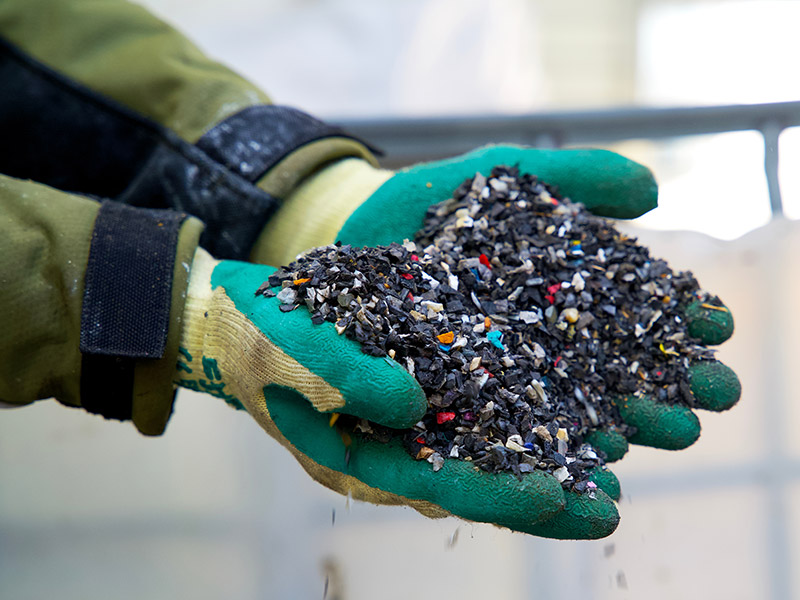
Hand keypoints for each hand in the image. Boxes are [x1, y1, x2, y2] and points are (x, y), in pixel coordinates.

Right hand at [177, 248, 620, 538]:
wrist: (252, 316)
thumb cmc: (261, 338)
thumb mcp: (289, 347)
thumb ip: (341, 375)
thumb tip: (410, 403)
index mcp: (367, 456)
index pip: (445, 487)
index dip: (503, 498)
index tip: (565, 502)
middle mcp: (404, 446)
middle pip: (486, 476)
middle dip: (551, 491)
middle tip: (614, 502)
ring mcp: (421, 417)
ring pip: (496, 437)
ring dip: (555, 441)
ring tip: (618, 445)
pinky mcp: (432, 380)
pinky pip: (488, 394)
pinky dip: (533, 391)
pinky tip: (580, 380)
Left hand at [333, 145, 740, 460]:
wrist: (346, 226)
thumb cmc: (426, 207)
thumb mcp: (495, 179)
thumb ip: (570, 179)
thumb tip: (653, 195)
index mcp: (546, 313)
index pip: (620, 334)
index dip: (667, 334)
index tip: (717, 331)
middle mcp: (521, 364)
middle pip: (594, 394)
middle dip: (649, 404)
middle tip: (701, 409)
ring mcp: (474, 398)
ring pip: (543, 436)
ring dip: (603, 447)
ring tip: (661, 444)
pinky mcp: (421, 427)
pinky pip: (469, 463)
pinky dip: (514, 480)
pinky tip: (563, 491)